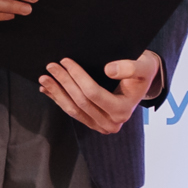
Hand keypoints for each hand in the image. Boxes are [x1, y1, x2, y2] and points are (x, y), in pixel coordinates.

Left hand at [42, 49, 162, 133]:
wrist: (143, 82)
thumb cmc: (143, 71)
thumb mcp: (143, 66)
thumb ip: (130, 67)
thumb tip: (108, 70)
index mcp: (123, 110)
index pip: (93, 93)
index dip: (77, 77)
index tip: (65, 61)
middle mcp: (112, 123)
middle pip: (81, 102)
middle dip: (63, 83)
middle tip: (50, 67)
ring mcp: (101, 126)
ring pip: (73, 110)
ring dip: (57, 93)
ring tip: (44, 78)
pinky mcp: (93, 124)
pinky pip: (73, 112)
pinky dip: (59, 100)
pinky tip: (48, 90)